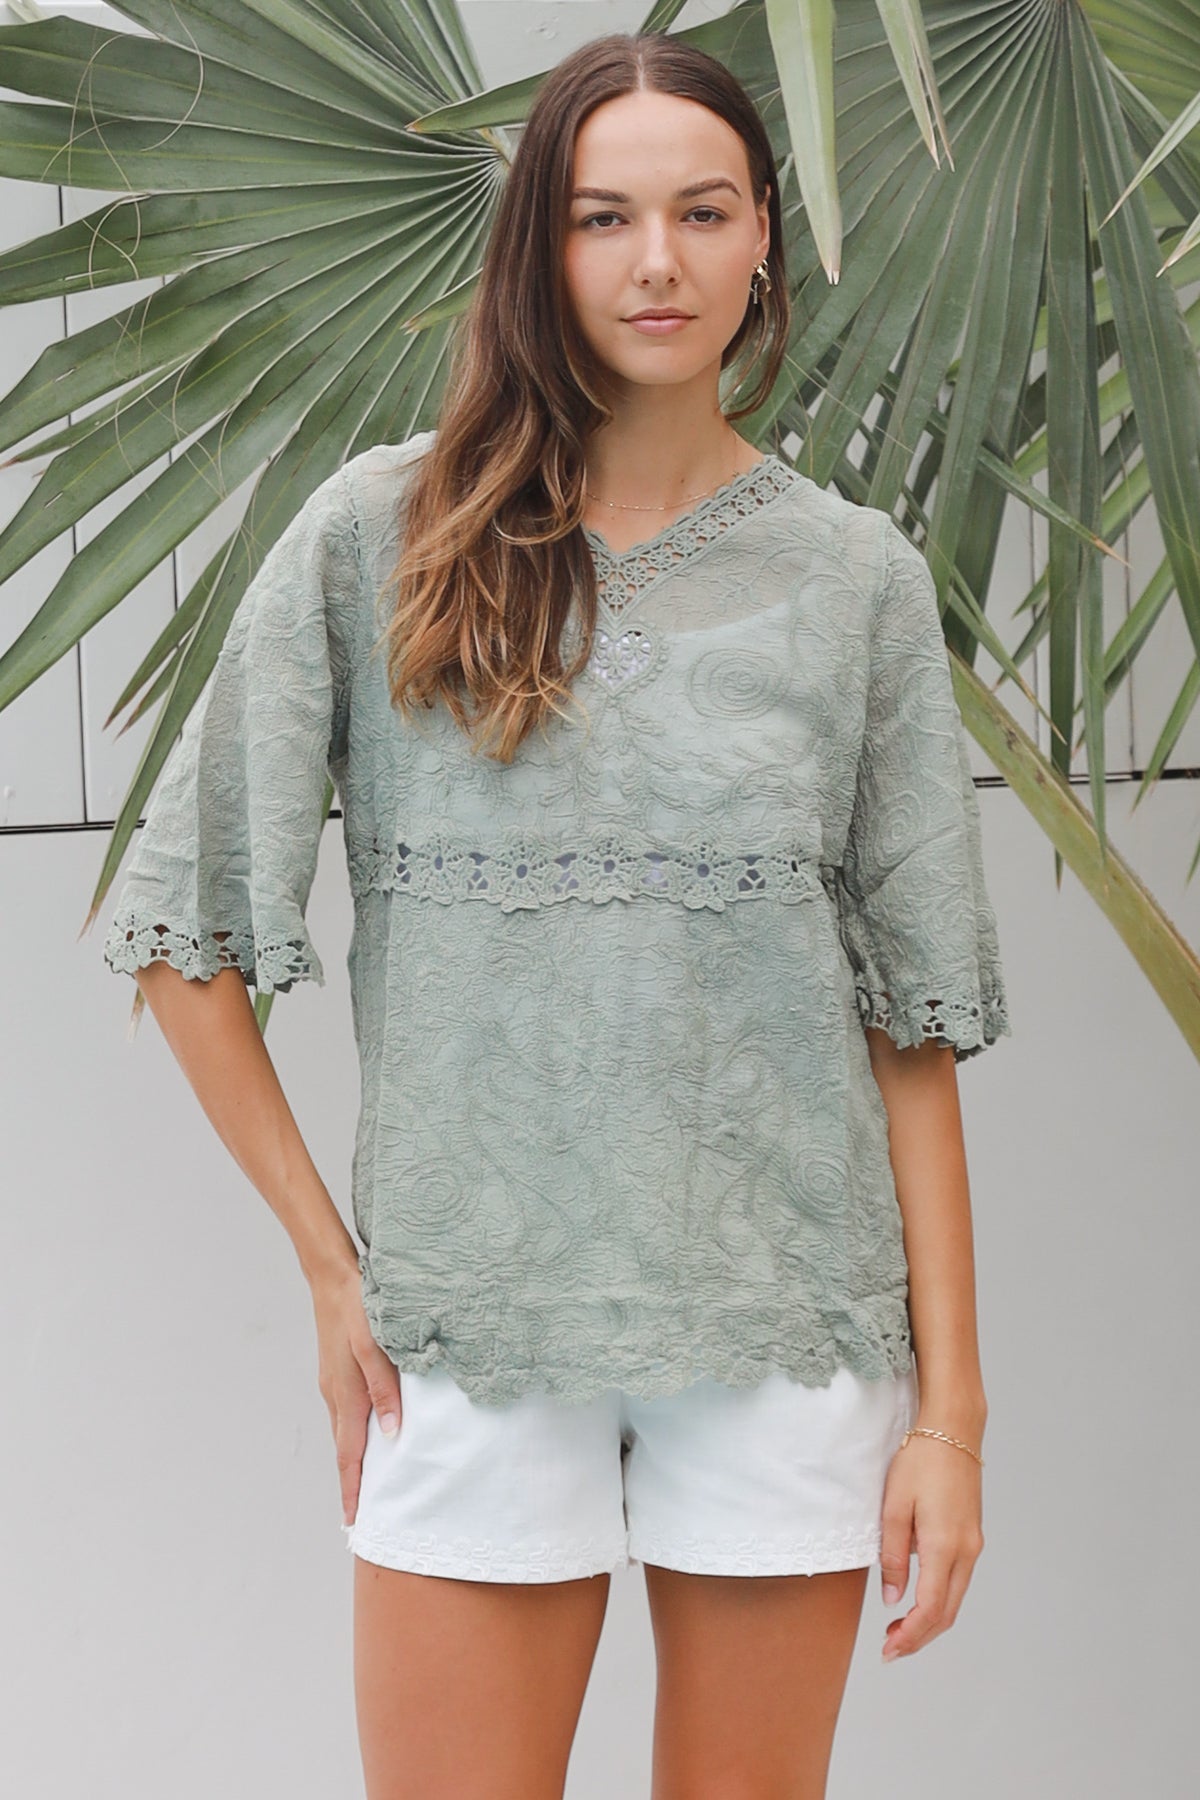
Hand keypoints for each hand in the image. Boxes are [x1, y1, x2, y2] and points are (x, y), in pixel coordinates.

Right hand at [308, 1261, 402, 1527]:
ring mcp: (333, 1384)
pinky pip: (345, 1415)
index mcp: (346, 1396)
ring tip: (367, 1485)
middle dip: (352, 1484)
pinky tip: (369, 1435)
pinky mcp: (336, 1373)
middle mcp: (335, 1396)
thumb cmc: (359, 1310)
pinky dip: (353, 1436)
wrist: (333, 1279)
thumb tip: (393, 1434)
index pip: (349, 1457)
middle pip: (344, 1451)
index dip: (353, 1490)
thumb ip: (385, 1389)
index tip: (353, 1523)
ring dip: (353, 1461)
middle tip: (361, 1516)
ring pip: (344, 1433)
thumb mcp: (376, 1347)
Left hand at [878, 1428, 983, 1660]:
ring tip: (900, 1629)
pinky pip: (958, 1580)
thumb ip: (893, 1555)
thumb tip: (893, 1598)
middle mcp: (966, 1551)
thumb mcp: (894, 1506)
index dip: (910, 1636)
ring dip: (930, 1620)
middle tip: (891, 1648)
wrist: (953, 1430)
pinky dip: (940, 1598)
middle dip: (920, 1637)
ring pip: (956, 1599)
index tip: (889, 1651)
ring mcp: (974, 1544)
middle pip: (948, 1613)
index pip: (930, 1608)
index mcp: (944, 1545)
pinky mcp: (973, 1535)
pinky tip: (919, 1597)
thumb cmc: (920, 1461)